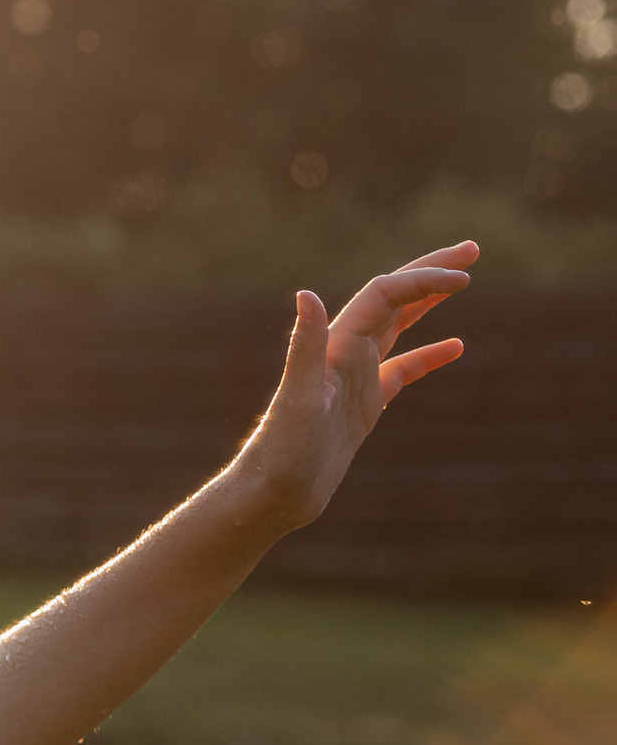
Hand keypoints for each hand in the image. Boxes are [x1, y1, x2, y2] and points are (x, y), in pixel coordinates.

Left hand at [240, 240, 476, 532]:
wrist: (271, 495)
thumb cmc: (282, 453)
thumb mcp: (299, 401)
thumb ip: (305, 348)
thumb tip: (305, 294)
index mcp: (335, 347)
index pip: (385, 294)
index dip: (423, 280)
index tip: (465, 278)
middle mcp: (344, 354)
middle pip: (393, 299)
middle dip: (430, 273)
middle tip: (473, 249)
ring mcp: (355, 378)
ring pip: (398, 327)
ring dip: (429, 301)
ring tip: (465, 280)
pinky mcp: (363, 405)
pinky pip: (402, 369)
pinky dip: (429, 355)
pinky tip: (456, 346)